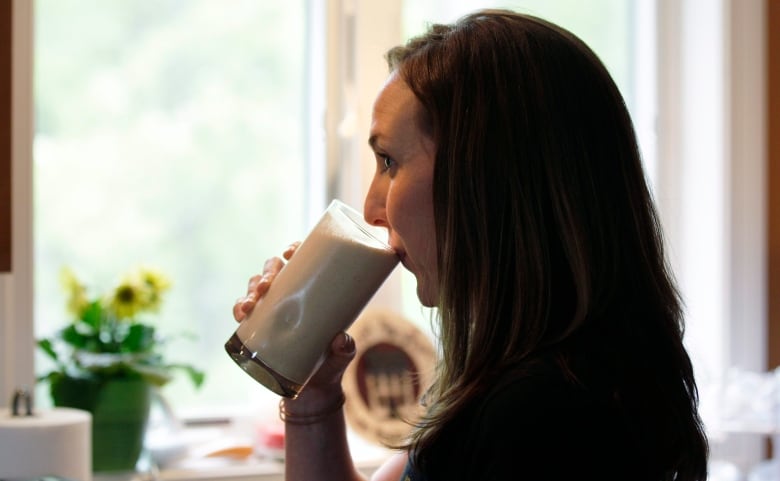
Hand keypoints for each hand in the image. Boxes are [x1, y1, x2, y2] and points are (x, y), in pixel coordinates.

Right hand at [231, 241, 355, 405]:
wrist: (313, 391)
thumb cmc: (332, 365)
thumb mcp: (342, 355)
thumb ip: (345, 349)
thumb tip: (340, 340)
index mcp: (312, 292)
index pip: (302, 261)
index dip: (293, 250)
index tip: (290, 252)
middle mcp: (290, 296)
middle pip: (274, 269)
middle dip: (267, 271)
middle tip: (268, 283)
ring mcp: (273, 309)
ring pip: (256, 285)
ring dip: (251, 288)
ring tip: (253, 301)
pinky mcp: (258, 326)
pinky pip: (243, 310)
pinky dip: (239, 308)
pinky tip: (241, 314)